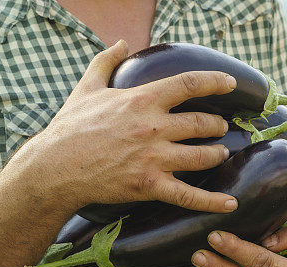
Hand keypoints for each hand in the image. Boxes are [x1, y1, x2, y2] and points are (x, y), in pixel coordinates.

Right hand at [18, 40, 237, 213]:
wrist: (55, 167)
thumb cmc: (70, 127)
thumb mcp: (87, 88)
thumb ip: (106, 62)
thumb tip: (121, 43)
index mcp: (141, 100)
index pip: (188, 84)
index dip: (215, 81)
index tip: (231, 83)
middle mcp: (153, 127)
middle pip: (202, 123)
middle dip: (217, 125)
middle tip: (221, 127)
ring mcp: (154, 158)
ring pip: (203, 156)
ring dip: (217, 154)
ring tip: (220, 153)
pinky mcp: (151, 185)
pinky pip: (189, 196)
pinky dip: (212, 201)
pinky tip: (231, 204)